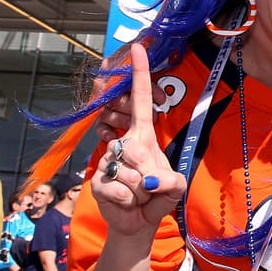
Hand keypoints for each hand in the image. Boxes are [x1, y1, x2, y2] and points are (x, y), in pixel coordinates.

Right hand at [92, 44, 185, 237]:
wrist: (138, 222)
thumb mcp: (173, 186)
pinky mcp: (98, 180)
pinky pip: (118, 188)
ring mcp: (108, 160)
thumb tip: (146, 180)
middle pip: (132, 145)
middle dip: (148, 172)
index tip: (138, 48)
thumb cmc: (157, 195)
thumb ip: (168, 181)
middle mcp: (123, 142)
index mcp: (143, 135)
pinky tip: (128, 203)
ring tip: (140, 194)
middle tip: (151, 186)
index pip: (141, 101)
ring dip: (140, 190)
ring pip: (126, 169)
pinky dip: (129, 201)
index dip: (139, 75)